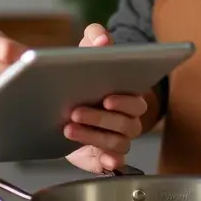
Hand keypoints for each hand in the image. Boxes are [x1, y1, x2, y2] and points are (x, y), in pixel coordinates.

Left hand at [65, 22, 144, 173]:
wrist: (65, 97)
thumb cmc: (85, 72)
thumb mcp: (88, 49)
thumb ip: (96, 37)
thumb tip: (102, 40)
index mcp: (128, 94)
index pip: (135, 100)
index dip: (124, 101)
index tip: (107, 98)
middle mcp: (126, 118)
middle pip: (125, 124)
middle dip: (100, 118)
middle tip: (75, 111)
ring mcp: (116, 139)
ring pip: (116, 142)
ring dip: (93, 136)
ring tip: (68, 128)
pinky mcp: (103, 156)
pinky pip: (114, 163)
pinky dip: (109, 162)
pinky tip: (100, 159)